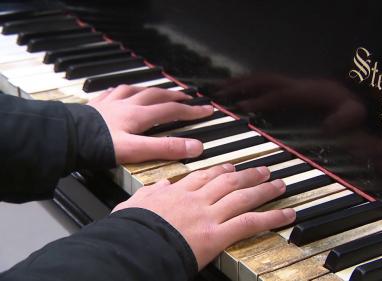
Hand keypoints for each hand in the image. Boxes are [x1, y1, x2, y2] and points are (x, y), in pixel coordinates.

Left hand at [87, 85, 213, 163]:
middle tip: (188, 99)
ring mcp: (111, 102)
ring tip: (159, 91)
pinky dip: (124, 89)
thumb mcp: (136, 151)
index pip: (172, 111)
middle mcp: (128, 105)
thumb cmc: (97, 146)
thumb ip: (166, 148)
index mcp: (140, 116)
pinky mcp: (96, 104)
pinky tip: (122, 90)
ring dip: (152, 90)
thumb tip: (195, 146)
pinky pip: (114, 91)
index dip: (192, 111)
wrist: (65, 139)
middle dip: (175, 97)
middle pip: (157, 96)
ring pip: (137, 90)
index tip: (207, 110)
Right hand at [112, 164, 295, 268]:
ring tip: (279, 184)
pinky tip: (286, 214)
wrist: (132, 246)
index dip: (222, 170)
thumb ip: (149, 193)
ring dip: (264, 189)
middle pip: (229, 181)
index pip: (205, 176)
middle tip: (264, 170)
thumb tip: (160, 184)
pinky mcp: (217, 235)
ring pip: (243, 197)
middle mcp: (197, 199)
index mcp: (178, 192)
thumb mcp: (134, 204)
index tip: (232, 166)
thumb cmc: (131, 230)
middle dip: (249, 174)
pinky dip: (272, 218)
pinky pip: (250, 223)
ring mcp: (209, 215)